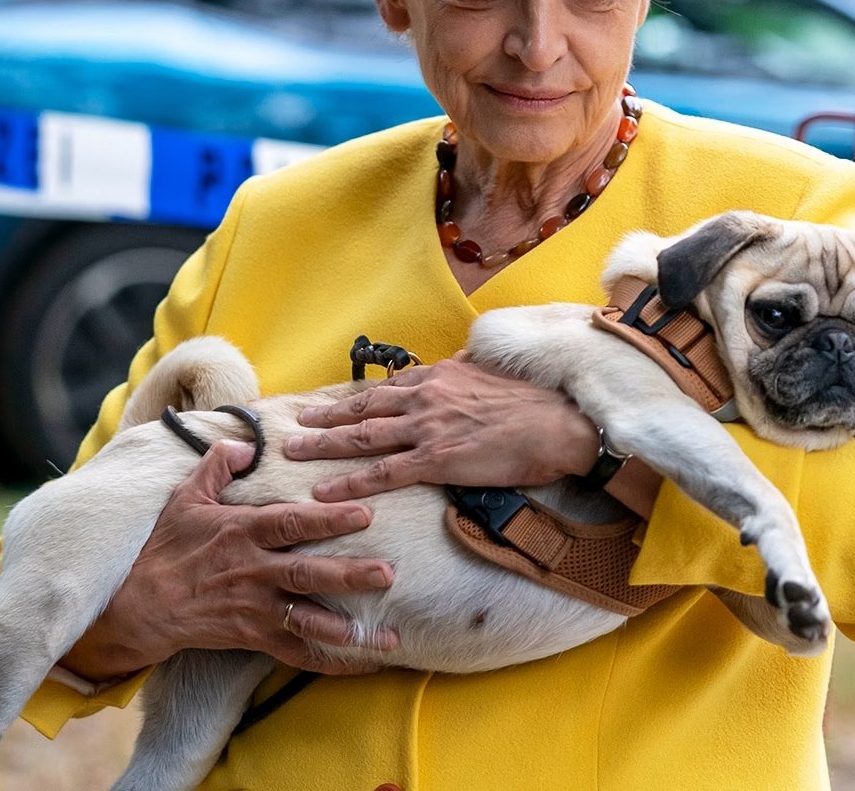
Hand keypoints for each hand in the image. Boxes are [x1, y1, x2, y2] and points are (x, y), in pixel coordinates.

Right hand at [58, 442, 400, 681]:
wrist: (135, 606)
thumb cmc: (164, 548)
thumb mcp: (185, 498)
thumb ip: (217, 466)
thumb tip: (245, 442)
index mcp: (242, 533)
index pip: (290, 523)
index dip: (327, 518)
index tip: (364, 514)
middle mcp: (252, 571)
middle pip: (307, 573)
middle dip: (349, 574)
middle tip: (388, 573)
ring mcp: (253, 608)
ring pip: (307, 619)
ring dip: (347, 628)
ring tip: (387, 634)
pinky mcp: (252, 637)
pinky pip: (296, 653)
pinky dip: (331, 662)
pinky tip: (364, 665)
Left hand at [285, 357, 598, 499]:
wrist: (560, 425)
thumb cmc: (536, 406)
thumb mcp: (495, 375)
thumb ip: (471, 371)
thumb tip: (464, 362)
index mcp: (441, 377)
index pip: (388, 388)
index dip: (357, 398)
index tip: (334, 403)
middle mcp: (427, 397)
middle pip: (364, 408)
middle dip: (327, 416)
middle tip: (299, 422)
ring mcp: (428, 428)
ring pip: (363, 437)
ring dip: (324, 445)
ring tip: (294, 452)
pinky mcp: (436, 460)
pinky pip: (382, 473)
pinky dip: (350, 483)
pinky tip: (326, 492)